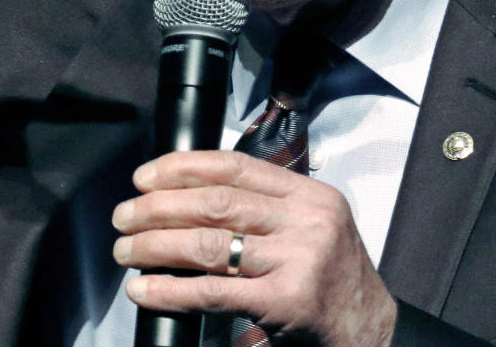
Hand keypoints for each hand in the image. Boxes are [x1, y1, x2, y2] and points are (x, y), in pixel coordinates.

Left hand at [112, 150, 396, 346]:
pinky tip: (144, 289)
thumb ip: (265, 208)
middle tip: (124, 216)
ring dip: (155, 245)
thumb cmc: (330, 281)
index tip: (145, 176)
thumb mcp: (311, 227)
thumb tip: (186, 195)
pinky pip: (213, 292)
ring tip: (125, 252)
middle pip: (216, 202)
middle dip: (158, 207)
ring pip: (209, 243)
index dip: (182, 167)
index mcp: (309, 195)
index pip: (235, 166)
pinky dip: (170, 290)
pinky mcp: (286, 302)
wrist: (370, 333)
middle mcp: (307, 221)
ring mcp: (299, 261)